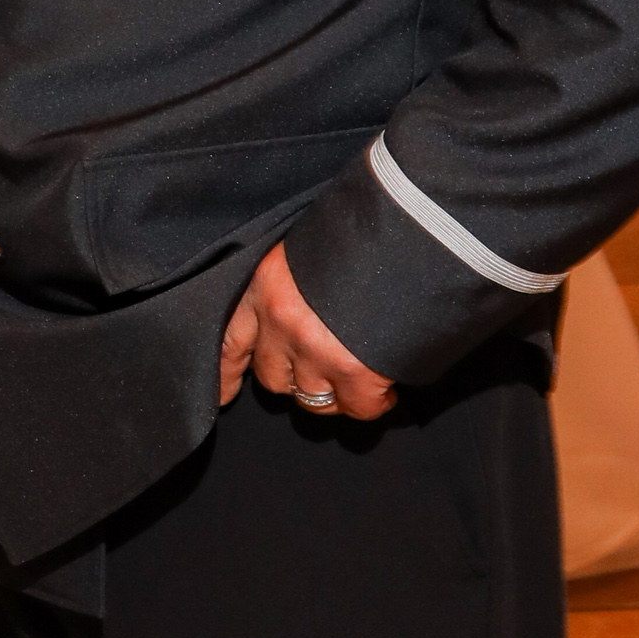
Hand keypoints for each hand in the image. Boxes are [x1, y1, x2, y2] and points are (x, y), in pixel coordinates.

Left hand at [218, 240, 395, 420]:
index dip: (228, 374)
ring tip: (356, 378)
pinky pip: (358, 408)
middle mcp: (283, 322)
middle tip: (323, 370)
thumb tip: (304, 315)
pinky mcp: (355, 371)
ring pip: (313, 399)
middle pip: (273, 378)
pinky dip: (373, 403)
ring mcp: (317, 350)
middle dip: (295, 379)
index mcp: (267, 288)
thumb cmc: (361, 236)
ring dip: (334, 395)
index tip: (225, 395)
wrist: (413, 230)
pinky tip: (386, 390)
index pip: (232, 341)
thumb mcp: (310, 252)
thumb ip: (296, 287)